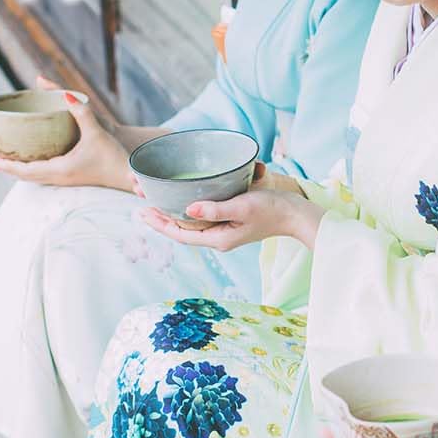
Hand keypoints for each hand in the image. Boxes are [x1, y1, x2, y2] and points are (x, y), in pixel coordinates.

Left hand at [0, 76, 131, 189]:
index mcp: (60, 169)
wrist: (129, 175)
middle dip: (3, 165)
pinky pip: (40, 175)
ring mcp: (64, 180)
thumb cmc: (113, 155)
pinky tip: (25, 162)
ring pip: (31, 177)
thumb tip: (65, 94)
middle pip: (23, 175)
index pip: (24, 170)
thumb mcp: (96, 131)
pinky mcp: (69, 178)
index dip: (5, 164)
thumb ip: (81, 111)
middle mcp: (58, 177)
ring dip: (13, 168)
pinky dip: (27, 169)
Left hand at [139, 178, 323, 251]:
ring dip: (172, 211)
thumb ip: (216, 209)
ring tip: (154, 198)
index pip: (180, 235)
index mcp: (218, 239)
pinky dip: (187, 208)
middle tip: (141, 200)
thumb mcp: (243, 207)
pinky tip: (181, 199)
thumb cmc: (273, 210)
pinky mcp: (230, 221)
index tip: (142, 211)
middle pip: (182, 230)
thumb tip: (188, 210)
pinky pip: (202, 217)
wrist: (296, 214)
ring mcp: (224, 230)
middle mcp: (218, 237)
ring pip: (190, 223)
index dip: (159, 224)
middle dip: (160, 216)